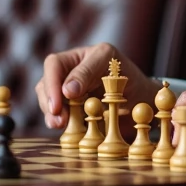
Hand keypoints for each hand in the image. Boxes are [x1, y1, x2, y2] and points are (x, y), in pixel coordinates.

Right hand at [35, 43, 157, 130]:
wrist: (140, 97)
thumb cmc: (128, 75)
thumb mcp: (112, 65)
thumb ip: (88, 72)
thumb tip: (66, 91)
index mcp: (77, 57)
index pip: (54, 65)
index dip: (51, 84)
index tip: (58, 103)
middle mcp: (68, 74)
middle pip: (45, 84)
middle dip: (48, 102)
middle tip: (58, 119)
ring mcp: (67, 92)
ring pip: (48, 101)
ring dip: (51, 115)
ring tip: (60, 125)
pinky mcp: (70, 110)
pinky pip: (58, 115)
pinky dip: (59, 122)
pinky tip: (64, 128)